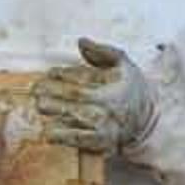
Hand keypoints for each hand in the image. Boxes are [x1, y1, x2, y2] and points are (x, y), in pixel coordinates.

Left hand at [33, 38, 156, 154]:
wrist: (148, 124)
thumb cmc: (130, 91)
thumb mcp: (124, 66)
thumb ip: (104, 52)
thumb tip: (81, 41)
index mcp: (113, 86)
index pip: (82, 78)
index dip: (62, 75)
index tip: (49, 74)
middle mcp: (107, 106)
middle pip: (75, 97)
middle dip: (52, 92)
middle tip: (36, 89)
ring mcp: (103, 126)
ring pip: (74, 118)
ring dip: (54, 112)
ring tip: (39, 105)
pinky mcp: (99, 143)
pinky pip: (78, 140)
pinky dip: (62, 136)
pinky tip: (48, 133)